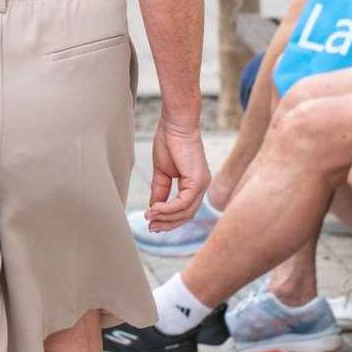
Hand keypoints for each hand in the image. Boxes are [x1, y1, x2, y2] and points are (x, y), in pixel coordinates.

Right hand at [145, 116, 210, 230]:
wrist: (175, 123)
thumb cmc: (169, 141)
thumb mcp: (162, 171)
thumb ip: (159, 190)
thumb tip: (154, 208)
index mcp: (194, 184)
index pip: (185, 209)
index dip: (169, 219)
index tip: (152, 223)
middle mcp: (202, 186)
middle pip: (187, 215)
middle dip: (168, 224)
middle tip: (150, 228)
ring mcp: (202, 184)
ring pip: (186, 211)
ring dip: (166, 217)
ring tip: (149, 217)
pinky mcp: (197, 180)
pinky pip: (183, 202)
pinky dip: (168, 208)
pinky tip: (155, 209)